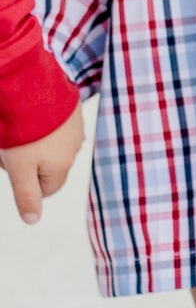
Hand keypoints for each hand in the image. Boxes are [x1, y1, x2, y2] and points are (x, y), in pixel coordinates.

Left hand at [0, 105, 85, 225]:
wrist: (33, 87)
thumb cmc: (25, 131)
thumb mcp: (19, 169)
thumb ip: (26, 196)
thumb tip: (33, 221)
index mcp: (62, 166)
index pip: (46, 189)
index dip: (25, 183)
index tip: (11, 167)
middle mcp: (74, 149)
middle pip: (48, 165)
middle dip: (28, 161)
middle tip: (8, 147)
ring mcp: (75, 127)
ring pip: (51, 143)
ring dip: (35, 141)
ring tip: (17, 128)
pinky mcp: (72, 107)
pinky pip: (56, 123)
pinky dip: (43, 122)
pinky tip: (28, 114)